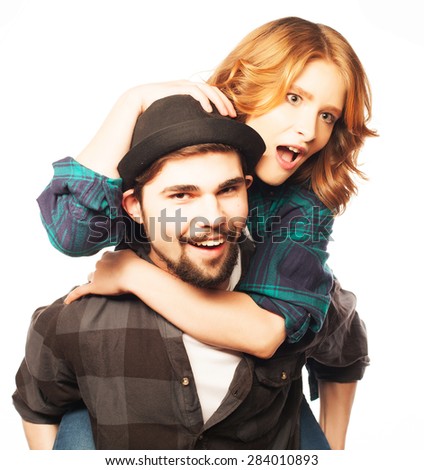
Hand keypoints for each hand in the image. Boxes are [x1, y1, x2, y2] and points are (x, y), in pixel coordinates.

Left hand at [64, 250, 142, 303]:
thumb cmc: (136, 265)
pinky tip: (67, 302)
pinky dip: (73, 296)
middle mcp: (99, 262)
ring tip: (105, 286)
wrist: (135, 274)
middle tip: (115, 279)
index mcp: (107, 254)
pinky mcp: (94, 286)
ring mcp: (96, 274)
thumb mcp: (130, 253)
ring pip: (91, 277)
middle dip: (103, 273)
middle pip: (97, 268)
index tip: (115, 269)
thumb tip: (123, 254)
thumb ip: (123, 253)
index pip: (104, 259)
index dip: (110, 265)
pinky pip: (81, 291)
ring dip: (95, 280)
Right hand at [76, 80, 235, 177]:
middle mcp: (154, 101)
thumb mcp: (164, 159)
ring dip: (212, 97)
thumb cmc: (132, 170)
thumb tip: (202, 168)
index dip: (215, 108)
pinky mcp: (141, 95)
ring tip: (225, 114)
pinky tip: (208, 112)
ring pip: (189, 88)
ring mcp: (147, 95)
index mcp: (162, 113)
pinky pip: (177, 90)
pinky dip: (196, 97)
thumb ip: (179, 153)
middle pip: (195, 91)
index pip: (194, 102)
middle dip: (218, 100)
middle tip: (233, 115)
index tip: (231, 121)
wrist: (106, 168)